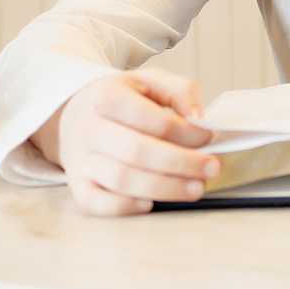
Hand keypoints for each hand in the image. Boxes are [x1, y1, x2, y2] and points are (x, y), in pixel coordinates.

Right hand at [33, 69, 218, 216]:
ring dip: (164, 188)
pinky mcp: (78, 185)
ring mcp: (81, 159)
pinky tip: (151, 204)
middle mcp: (90, 128)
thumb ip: (180, 91)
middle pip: (137, 151)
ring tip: (196, 188)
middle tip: (212, 168)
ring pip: (121, 179)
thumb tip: (199, 118)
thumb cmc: (124, 100)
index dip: (185, 131)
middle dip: (181, 163)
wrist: (77, 114)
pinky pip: (95, 203)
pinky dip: (124, 207)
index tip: (208, 136)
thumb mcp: (151, 82)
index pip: (151, 118)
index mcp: (108, 96)